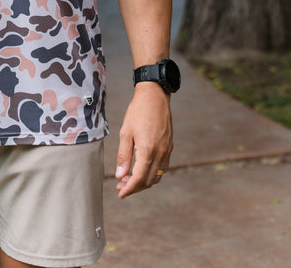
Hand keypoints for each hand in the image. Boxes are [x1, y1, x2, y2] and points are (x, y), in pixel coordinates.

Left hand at [115, 83, 172, 198]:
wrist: (155, 97)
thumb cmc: (138, 112)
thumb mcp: (126, 132)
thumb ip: (124, 155)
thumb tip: (120, 175)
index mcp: (148, 150)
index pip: (139, 178)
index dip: (129, 189)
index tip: (120, 194)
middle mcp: (160, 153)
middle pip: (149, 180)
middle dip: (135, 187)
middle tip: (121, 186)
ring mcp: (167, 151)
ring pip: (157, 176)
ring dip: (144, 182)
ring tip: (129, 180)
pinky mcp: (170, 147)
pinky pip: (162, 167)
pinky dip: (152, 173)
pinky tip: (142, 170)